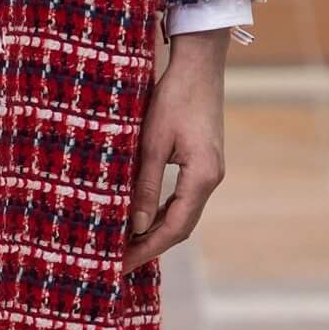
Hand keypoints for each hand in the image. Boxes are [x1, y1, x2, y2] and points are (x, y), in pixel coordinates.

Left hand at [123, 26, 228, 270]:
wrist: (199, 64)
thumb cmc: (174, 96)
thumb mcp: (152, 142)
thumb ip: (144, 185)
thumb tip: (133, 226)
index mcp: (203, 177)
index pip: (174, 228)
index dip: (147, 250)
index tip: (121, 265)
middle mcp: (211, 179)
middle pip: (180, 226)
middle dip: (149, 246)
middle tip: (117, 262)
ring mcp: (209, 171)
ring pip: (181, 213)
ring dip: (154, 230)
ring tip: (124, 244)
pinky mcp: (202, 161)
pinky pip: (182, 197)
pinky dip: (160, 211)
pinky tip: (139, 217)